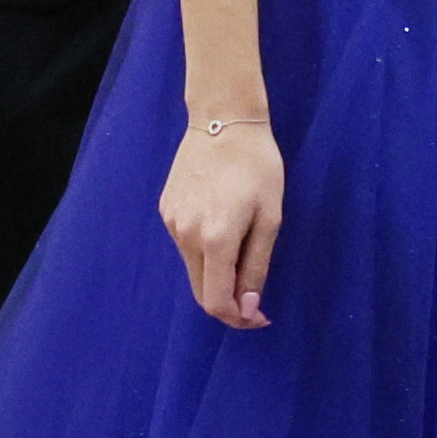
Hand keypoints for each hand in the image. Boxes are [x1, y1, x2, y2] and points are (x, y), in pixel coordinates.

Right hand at [162, 117, 279, 326]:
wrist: (223, 119)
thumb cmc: (257, 165)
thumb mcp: (270, 217)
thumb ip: (256, 266)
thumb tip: (248, 307)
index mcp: (214, 239)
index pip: (217, 301)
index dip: (238, 318)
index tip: (260, 316)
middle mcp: (185, 235)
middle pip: (201, 291)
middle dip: (228, 303)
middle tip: (255, 300)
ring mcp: (171, 222)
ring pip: (193, 269)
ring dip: (217, 274)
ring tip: (244, 249)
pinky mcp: (166, 209)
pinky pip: (185, 245)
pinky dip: (204, 251)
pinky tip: (224, 226)